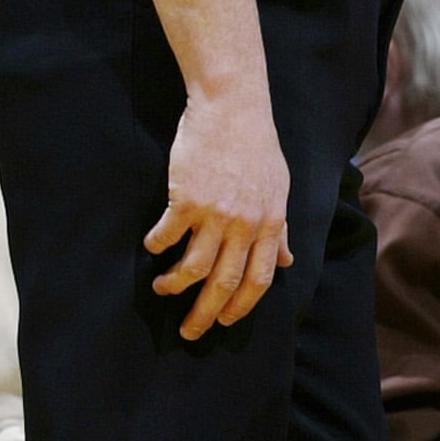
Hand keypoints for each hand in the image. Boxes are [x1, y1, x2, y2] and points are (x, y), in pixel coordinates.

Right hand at [144, 83, 292, 339]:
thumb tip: (287, 262)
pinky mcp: (187, 199)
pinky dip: (157, 246)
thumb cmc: (257, 147)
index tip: (225, 321)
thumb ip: (281, 229)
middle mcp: (245, 224)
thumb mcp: (279, 189)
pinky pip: (168, 236)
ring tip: (162, 288)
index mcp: (271, 224)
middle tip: (190, 332)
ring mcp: (216, 213)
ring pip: (193, 266)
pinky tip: (151, 247)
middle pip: (225, 282)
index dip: (241, 305)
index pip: (259, 279)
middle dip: (206, 313)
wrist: (233, 108)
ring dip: (174, 284)